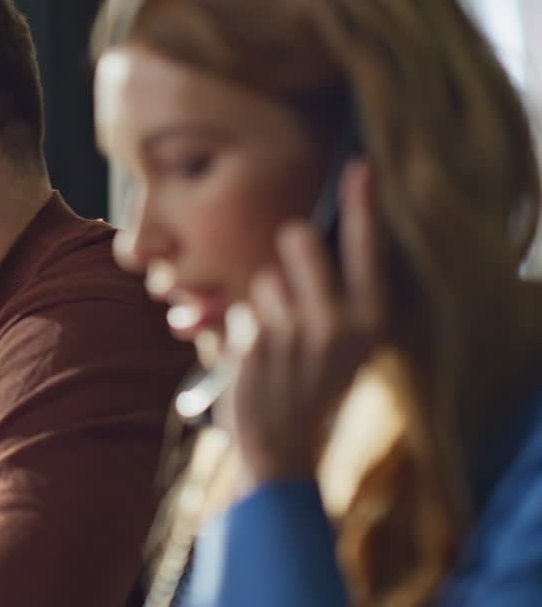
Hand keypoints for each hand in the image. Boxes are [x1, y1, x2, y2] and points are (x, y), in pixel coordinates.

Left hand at [221, 161, 383, 484]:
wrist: (281, 445)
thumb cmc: (308, 383)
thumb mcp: (342, 342)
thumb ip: (333, 293)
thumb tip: (308, 232)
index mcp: (373, 319)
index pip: (369, 249)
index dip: (363, 205)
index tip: (360, 165)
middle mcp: (344, 321)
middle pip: (300, 238)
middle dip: (287, 251)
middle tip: (288, 288)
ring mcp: (300, 330)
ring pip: (262, 275)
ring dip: (258, 300)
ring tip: (271, 340)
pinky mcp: (259, 339)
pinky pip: (239, 306)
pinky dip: (237, 326)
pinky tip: (253, 358)